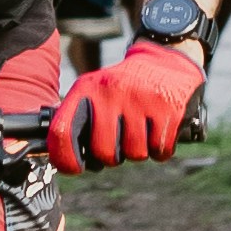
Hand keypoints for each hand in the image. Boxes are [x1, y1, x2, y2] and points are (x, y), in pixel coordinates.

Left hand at [53, 30, 206, 171]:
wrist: (164, 62)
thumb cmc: (123, 87)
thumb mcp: (95, 92)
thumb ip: (78, 121)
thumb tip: (63, 160)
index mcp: (87, 88)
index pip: (63, 131)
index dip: (65, 158)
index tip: (75, 168)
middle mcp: (112, 91)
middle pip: (105, 152)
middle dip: (113, 156)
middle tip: (120, 142)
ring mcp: (141, 99)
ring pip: (135, 154)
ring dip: (139, 151)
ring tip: (141, 131)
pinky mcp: (168, 108)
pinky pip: (160, 150)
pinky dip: (160, 149)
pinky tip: (157, 131)